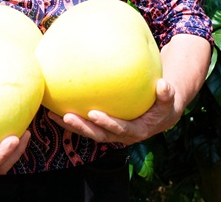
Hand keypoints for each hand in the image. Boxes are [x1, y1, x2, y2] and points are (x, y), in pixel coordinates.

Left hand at [48, 78, 179, 145]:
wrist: (160, 113)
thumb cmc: (164, 103)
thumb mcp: (169, 99)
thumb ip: (166, 94)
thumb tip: (163, 84)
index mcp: (136, 131)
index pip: (119, 129)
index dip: (106, 123)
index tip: (94, 114)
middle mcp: (121, 135)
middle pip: (98, 135)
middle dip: (82, 128)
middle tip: (67, 116)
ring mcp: (111, 133)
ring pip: (89, 132)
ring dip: (71, 125)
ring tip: (52, 115)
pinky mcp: (104, 127)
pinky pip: (86, 124)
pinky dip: (71, 118)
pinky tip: (56, 108)